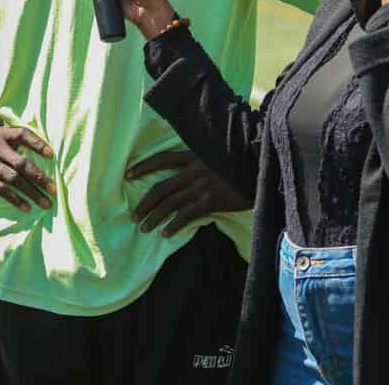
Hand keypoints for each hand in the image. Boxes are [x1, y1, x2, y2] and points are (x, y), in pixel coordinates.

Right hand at [0, 126, 54, 211]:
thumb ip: (15, 141)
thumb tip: (44, 155)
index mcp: (3, 134)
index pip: (23, 135)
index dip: (37, 143)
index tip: (51, 154)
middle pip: (21, 163)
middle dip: (39, 177)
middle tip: (53, 189)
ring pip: (14, 179)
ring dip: (31, 192)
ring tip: (45, 202)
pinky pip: (1, 189)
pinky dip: (15, 199)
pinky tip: (26, 207)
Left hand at [127, 150, 250, 236]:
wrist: (261, 167)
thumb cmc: (239, 162)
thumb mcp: (217, 155)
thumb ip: (200, 162)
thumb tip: (186, 172)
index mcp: (194, 155)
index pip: (162, 159)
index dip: (144, 166)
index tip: (128, 174)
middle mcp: (194, 170)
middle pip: (161, 187)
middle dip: (145, 203)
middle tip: (134, 215)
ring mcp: (202, 186)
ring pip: (170, 203)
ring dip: (154, 217)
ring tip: (144, 227)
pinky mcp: (212, 201)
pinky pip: (187, 215)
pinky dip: (174, 225)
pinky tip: (165, 233)